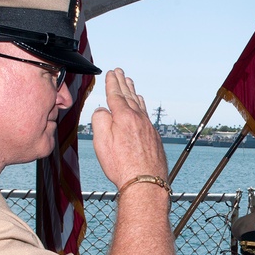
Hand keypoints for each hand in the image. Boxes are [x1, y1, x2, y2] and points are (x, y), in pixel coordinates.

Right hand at [90, 69, 167, 190]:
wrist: (146, 183)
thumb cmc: (121, 165)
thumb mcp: (102, 142)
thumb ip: (99, 121)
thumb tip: (103, 111)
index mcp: (124, 117)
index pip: (116, 95)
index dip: (112, 83)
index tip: (111, 73)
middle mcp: (139, 119)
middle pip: (129, 96)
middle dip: (123, 83)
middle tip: (120, 71)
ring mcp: (149, 128)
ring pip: (140, 105)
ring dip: (134, 92)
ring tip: (130, 83)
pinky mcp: (155, 138)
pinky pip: (146, 115)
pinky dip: (142, 106)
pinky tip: (141, 106)